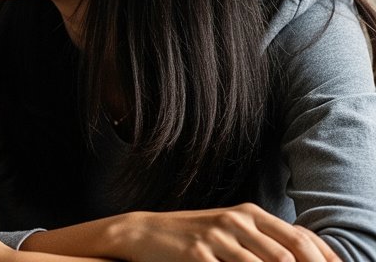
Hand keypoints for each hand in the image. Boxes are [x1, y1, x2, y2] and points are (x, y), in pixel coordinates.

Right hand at [124, 203, 340, 261]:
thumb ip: (265, 240)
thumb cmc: (195, 235)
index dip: (323, 260)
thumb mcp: (231, 228)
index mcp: (250, 213)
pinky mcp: (198, 256)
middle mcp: (236, 222)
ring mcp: (216, 238)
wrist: (146, 233)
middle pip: (287, 256)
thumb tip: (301, 257)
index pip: (300, 239)